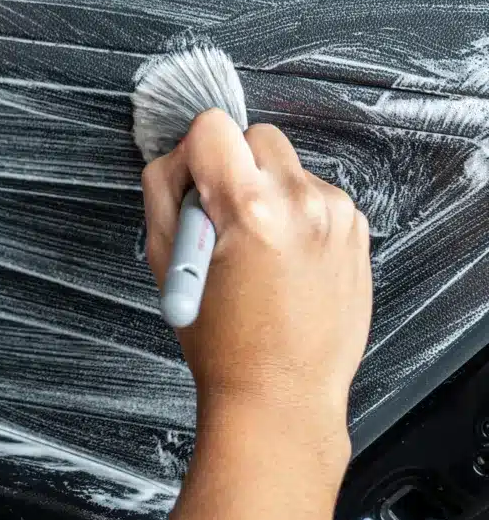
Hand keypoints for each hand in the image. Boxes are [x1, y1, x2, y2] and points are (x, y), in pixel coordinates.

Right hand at [142, 110, 371, 463]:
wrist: (281, 393)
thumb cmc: (224, 343)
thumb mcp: (167, 262)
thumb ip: (164, 192)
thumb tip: (177, 156)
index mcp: (249, 208)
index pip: (214, 126)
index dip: (194, 153)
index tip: (194, 184)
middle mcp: (301, 202)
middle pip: (255, 135)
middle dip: (233, 165)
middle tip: (222, 217)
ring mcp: (336, 215)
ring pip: (287, 165)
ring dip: (266, 190)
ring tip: (255, 247)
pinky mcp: (356, 229)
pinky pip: (314, 194)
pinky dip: (294, 213)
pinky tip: (282, 258)